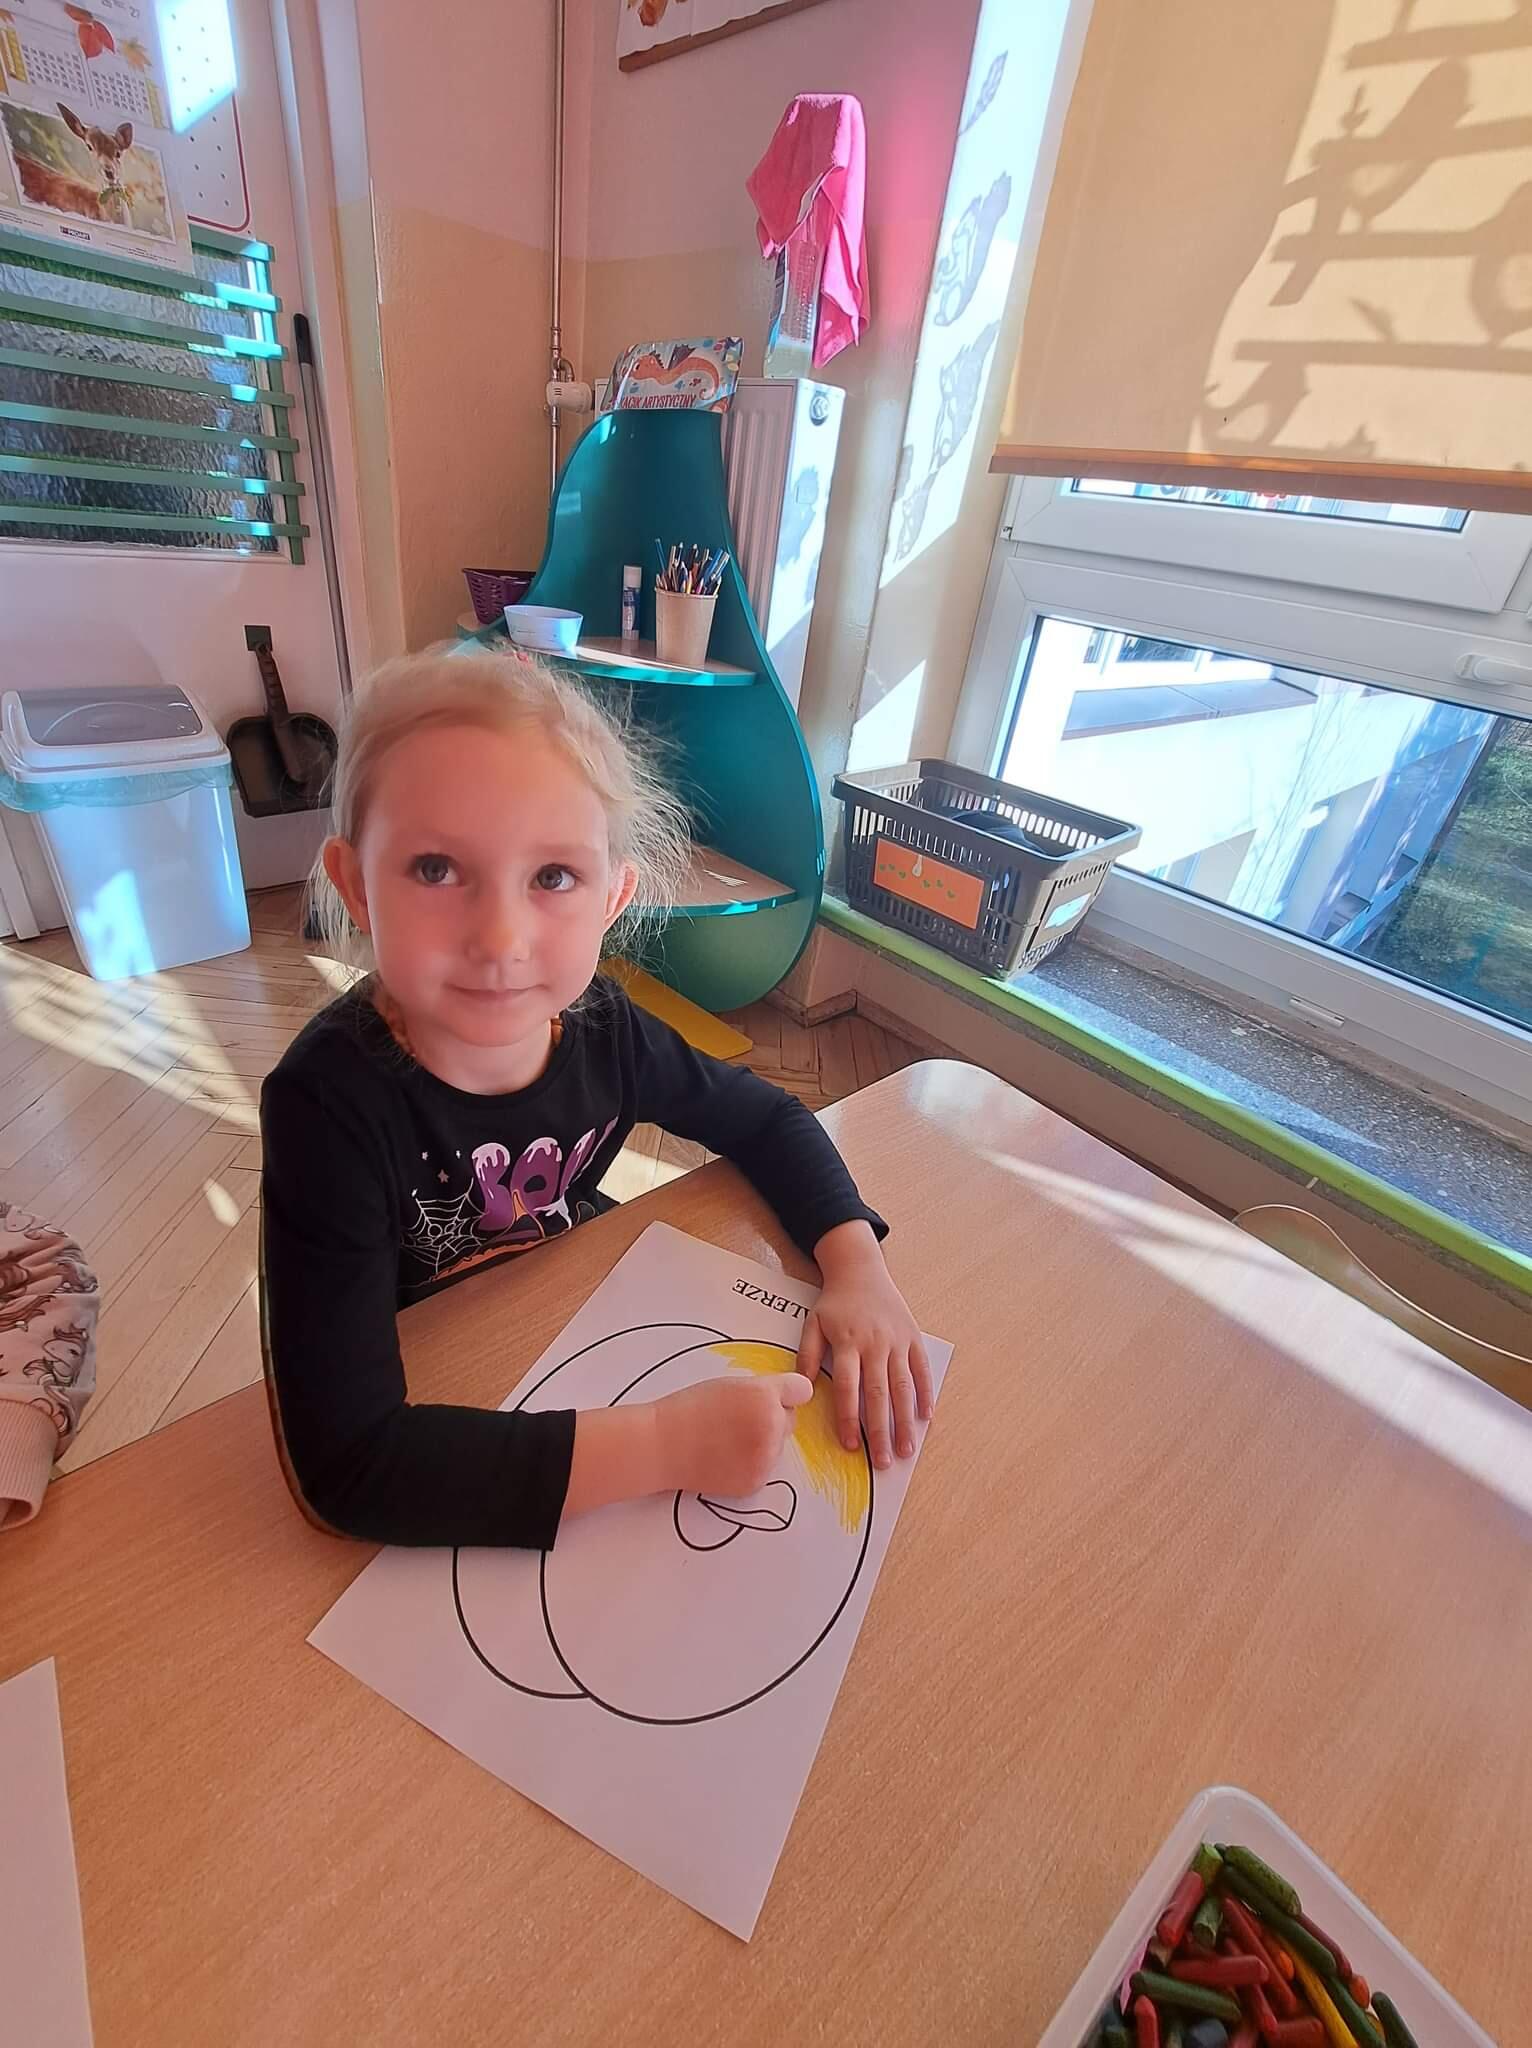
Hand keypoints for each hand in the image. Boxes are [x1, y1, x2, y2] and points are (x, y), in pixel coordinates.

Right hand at [654, 1373, 813, 1497]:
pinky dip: (750, 1464)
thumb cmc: (691, 1409)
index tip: (772, 1396)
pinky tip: (725, 1457)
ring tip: (726, 1439)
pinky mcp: (755, 1482)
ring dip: (762, 1443)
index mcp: (764, 1396)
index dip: (785, 1393)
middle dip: (772, 1419)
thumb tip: (798, 1397)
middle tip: (737, 1418)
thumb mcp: (731, 1385)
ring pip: (778, 1446)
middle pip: (790, 1420)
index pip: (801, 1391)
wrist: (661, 1445)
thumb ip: (767, 1389)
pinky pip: (765, 1468)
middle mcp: (770, 1427)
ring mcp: (764, 1458)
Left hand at [798, 1222, 932, 1470]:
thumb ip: (807, 1355)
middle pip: (879, 1394)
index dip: (849, 1418)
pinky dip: (926, 1393)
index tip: (851, 1446)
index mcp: (848, 1343)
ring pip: (903, 1387)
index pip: (848, 1388)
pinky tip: (927, 1417)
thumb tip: (802, 1389)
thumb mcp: (813, 1324)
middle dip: (881, 1431)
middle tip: (884, 1462)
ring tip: (907, 1449)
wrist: (861, 1270)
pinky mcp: (913, 1338)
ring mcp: (897, 1341)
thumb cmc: (834, 1302)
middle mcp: (875, 1344)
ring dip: (906, 1420)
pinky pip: (921, 1369)